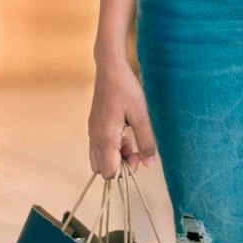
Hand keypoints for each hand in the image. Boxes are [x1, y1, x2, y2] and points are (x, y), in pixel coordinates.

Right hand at [88, 59, 157, 179]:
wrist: (110, 70)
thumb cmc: (126, 90)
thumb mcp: (141, 116)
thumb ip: (146, 142)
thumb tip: (149, 164)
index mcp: (106, 138)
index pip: (108, 172)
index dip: (124, 171)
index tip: (138, 156)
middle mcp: (95, 138)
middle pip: (102, 168)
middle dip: (120, 165)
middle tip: (136, 150)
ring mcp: (92, 132)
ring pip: (100, 158)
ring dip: (116, 156)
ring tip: (132, 140)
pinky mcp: (93, 126)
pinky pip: (99, 146)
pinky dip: (112, 147)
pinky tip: (125, 133)